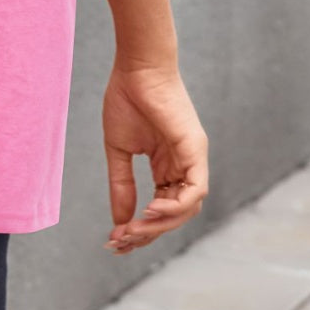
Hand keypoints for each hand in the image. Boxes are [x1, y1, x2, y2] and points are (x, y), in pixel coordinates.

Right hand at [102, 60, 207, 254]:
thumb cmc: (127, 99)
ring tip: (133, 230)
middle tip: (120, 241)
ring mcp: (193, 159)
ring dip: (160, 225)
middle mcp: (184, 167)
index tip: (114, 239)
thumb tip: (120, 221)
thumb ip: (122, 185)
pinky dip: (174, 207)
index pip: (160, 208)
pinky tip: (149, 211)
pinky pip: (193, 190)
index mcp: (167, 166)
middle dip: (147, 233)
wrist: (136, 69)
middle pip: (174, 214)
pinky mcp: (195, 150)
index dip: (140, 228)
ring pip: (187, 208)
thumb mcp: (120, 150)